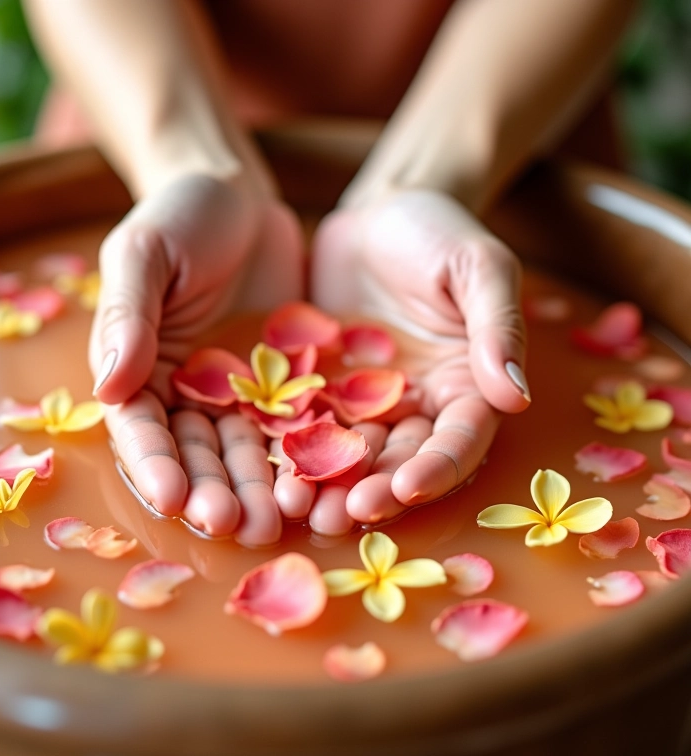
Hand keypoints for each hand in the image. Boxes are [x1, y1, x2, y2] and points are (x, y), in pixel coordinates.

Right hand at [89, 174, 304, 545]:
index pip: (141, 426)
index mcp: (138, 368)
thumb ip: (129, 316)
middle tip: (236, 526)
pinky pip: (293, 423)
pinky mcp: (283, 382)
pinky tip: (319, 480)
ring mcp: (237, 391)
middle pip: (197, 452)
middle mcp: (185, 391)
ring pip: (246, 450)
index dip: (154, 464)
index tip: (171, 497)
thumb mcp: (145, 254)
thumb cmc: (180, 215)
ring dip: (258, 488)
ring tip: (277, 521)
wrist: (239, 194)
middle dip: (212, 491)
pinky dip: (303, 454)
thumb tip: (106, 386)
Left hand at [309, 189, 528, 530]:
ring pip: (350, 453)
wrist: (379, 213)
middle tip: (339, 517)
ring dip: (327, 485)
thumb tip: (514, 395)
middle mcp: (417, 404)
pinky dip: (290, 448)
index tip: (407, 488)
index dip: (436, 468)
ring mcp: (366, 400)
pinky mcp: (322, 387)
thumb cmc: (439, 232)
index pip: (458, 439)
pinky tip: (267, 469)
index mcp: (466, 385)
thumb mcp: (479, 268)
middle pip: (399, 460)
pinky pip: (306, 422)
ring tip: (298, 508)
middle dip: (373, 492)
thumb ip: (497, 327)